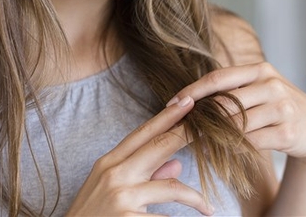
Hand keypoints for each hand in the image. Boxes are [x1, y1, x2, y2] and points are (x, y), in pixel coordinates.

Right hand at [66, 97, 213, 215]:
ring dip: (195, 198)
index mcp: (109, 163)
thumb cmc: (93, 216)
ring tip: (208, 207)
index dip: (168, 116)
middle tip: (212, 126)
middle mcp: (114, 174)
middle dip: (188, 134)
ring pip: (172, 186)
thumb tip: (178, 163)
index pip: (142, 133)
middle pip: (159, 146)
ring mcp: (121, 197)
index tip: (188, 101)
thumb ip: (145, 176)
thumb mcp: (112, 191)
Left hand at [171, 62, 305, 160]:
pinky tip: (217, 152)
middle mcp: (272, 86)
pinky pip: (251, 142)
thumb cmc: (277, 105)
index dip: (193, 90)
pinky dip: (230, 149)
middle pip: (225, 102)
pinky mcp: (287, 132)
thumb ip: (232, 89)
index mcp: (260, 70)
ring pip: (237, 124)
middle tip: (180, 127)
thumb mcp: (260, 88)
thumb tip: (190, 98)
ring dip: (212, 135)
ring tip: (194, 142)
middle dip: (200, 117)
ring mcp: (282, 109)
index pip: (219, 77)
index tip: (173, 102)